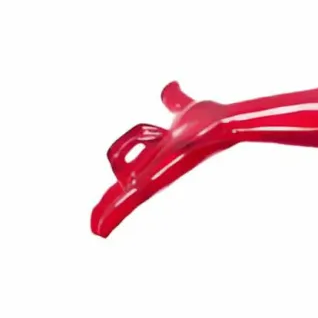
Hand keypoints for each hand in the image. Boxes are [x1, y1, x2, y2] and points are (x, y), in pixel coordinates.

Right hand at [91, 82, 231, 236]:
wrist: (222, 123)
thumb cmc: (210, 119)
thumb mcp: (182, 108)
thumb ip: (174, 99)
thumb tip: (170, 87)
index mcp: (157, 152)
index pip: (131, 165)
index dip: (119, 164)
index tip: (119, 180)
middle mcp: (155, 167)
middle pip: (127, 188)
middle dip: (110, 205)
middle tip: (94, 225)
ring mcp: (155, 175)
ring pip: (126, 197)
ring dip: (108, 213)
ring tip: (94, 231)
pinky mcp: (156, 179)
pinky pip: (132, 197)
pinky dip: (115, 213)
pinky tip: (100, 230)